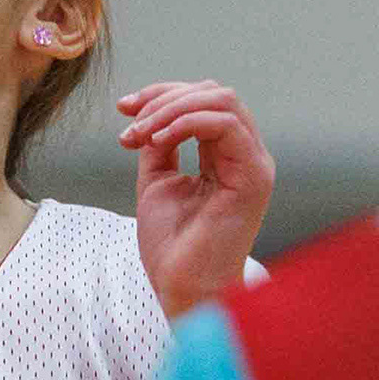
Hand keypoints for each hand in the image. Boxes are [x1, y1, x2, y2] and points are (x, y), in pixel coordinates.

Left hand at [121, 81, 275, 317]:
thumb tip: (148, 113)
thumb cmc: (173, 246)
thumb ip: (159, 145)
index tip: (124, 109)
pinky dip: (186, 121)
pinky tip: (158, 139)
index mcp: (225, 156)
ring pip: (222, 100)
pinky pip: (226, 124)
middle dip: (164, 97)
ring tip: (141, 134)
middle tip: (130, 122)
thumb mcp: (157, 181)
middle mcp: (245, 155)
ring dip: (171, 108)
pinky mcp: (254, 177)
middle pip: (213, 92)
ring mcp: (254, 164)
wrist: (181, 287)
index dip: (161, 94)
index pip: (202, 100)